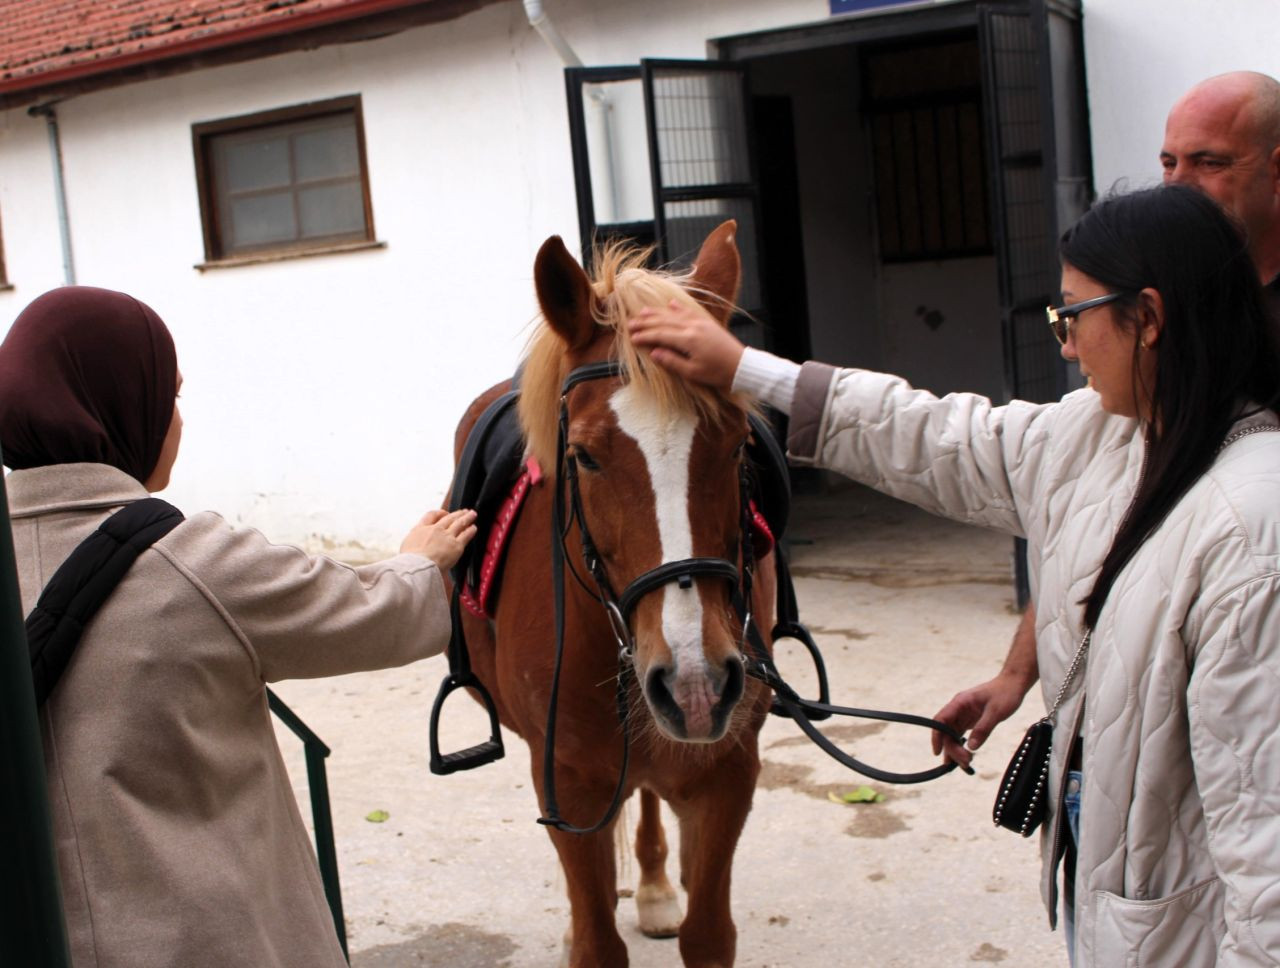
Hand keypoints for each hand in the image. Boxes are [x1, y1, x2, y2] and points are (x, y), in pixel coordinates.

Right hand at [401, 508, 476, 569]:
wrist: (417, 567)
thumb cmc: (409, 561)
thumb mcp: (406, 544)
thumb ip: (415, 537)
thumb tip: (419, 538)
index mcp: (421, 529)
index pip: (431, 515)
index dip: (440, 513)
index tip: (444, 513)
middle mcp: (435, 530)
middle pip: (448, 518)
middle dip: (457, 514)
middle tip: (463, 511)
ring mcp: (447, 537)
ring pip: (459, 523)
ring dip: (467, 518)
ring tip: (472, 514)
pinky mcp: (456, 546)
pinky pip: (466, 535)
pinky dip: (470, 530)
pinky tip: (473, 528)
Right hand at [627, 299, 745, 389]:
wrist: (741, 366)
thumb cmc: (717, 373)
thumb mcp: (693, 372)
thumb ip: (672, 361)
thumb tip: (653, 353)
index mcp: (688, 340)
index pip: (660, 334)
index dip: (644, 336)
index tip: (631, 338)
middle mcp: (692, 326)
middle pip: (664, 321)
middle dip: (645, 322)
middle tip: (630, 323)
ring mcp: (700, 322)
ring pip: (673, 314)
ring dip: (657, 312)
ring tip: (642, 311)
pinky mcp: (707, 322)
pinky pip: (688, 311)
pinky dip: (677, 307)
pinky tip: (669, 304)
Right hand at [930, 672, 1033, 768]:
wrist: (1013, 684)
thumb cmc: (1005, 694)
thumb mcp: (996, 712)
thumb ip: (983, 729)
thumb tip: (971, 747)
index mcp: (960, 703)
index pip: (941, 720)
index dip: (936, 736)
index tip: (937, 752)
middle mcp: (958, 709)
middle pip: (947, 732)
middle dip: (952, 748)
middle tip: (966, 762)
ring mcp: (964, 715)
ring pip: (953, 735)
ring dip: (956, 749)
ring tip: (966, 764)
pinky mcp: (971, 720)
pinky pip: (961, 735)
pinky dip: (962, 746)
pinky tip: (966, 756)